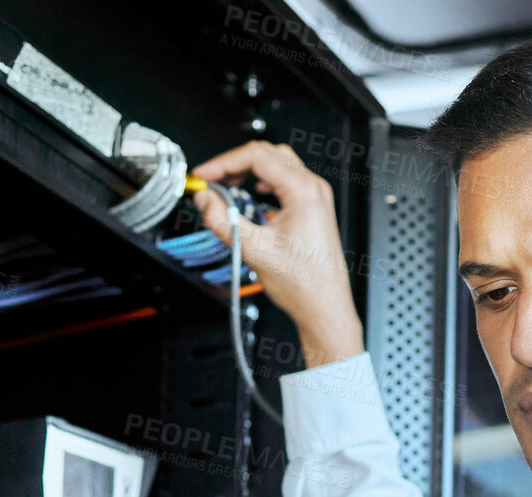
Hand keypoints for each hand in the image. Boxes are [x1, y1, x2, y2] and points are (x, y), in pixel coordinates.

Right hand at [190, 139, 363, 367]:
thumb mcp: (255, 251)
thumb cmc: (305, 286)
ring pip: (277, 164)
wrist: (325, 308)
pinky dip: (264, 181)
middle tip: (213, 178)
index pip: (256, 157)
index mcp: (303, 191)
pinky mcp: (314, 208)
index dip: (224, 162)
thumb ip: (224, 221)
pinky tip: (253, 194)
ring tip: (228, 185)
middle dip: (235, 163)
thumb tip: (206, 200)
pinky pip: (286, 181)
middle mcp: (313, 189)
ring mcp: (316, 198)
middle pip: (267, 154)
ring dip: (250, 170)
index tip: (205, 174)